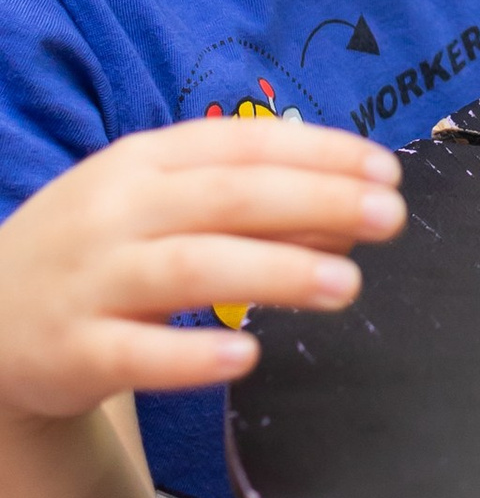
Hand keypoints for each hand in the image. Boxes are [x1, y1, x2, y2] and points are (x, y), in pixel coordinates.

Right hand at [0, 120, 404, 418]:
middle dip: (318, 201)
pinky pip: (136, 352)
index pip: (244, 144)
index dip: (321, 153)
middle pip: (229, 198)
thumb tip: (347, 204)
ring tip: (347, 284)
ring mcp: (91, 281)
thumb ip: (243, 201)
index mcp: (143, 162)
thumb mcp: (155, 204)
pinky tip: (247, 353)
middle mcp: (117, 212)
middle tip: (390, 218)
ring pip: (192, 267)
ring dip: (276, 271)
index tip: (386, 170)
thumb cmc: (95, 253)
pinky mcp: (72, 351)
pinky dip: (192, 352)